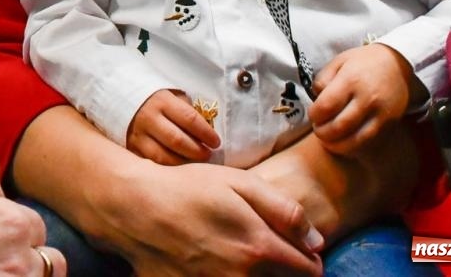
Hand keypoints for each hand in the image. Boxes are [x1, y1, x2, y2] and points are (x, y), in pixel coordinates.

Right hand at [102, 162, 324, 276]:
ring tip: (237, 253)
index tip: (300, 249)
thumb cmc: (187, 188)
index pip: (308, 270)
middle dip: (284, 270)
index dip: (309, 259)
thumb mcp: (239, 183)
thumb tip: (317, 240)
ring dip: (255, 275)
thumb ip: (285, 210)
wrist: (134, 207)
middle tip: (266, 249)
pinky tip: (212, 261)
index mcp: (260, 249)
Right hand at [127, 89, 220, 164]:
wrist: (120, 96)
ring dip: (183, 163)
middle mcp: (148, 118)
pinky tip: (177, 169)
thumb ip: (186, 109)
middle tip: (207, 154)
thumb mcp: (171, 95)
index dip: (206, 133)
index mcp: (162, 101)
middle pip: (177, 140)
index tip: (216, 142)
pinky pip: (151, 163)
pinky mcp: (130, 147)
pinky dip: (166, 168)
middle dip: (197, 151)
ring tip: (193, 163)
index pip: (190, 119)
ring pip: (163, 156)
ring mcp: (137, 134)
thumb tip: (206, 129)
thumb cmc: (155, 98)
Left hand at [308, 45, 421, 155]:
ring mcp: (381, 113)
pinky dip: (353, 147)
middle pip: (339, 126)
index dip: (314, 115)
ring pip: (355, 140)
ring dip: (336, 144)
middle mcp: (367, 98)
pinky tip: (344, 143)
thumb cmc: (363, 62)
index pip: (327, 106)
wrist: (398, 64)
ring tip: (327, 140)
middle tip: (318, 129)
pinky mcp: (389, 123)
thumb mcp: (339, 62)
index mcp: (351, 80)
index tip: (312, 115)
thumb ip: (323, 79)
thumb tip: (315, 99)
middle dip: (322, 132)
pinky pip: (369, 141)